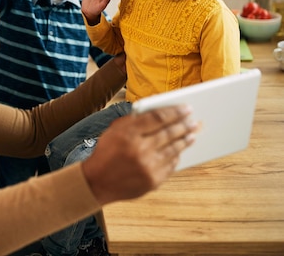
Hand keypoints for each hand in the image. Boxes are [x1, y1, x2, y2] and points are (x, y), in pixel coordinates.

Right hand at [82, 105, 196, 204]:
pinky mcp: (153, 181)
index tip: (186, 108)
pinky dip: (176, 156)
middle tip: (193, 121)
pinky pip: (171, 165)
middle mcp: (139, 149)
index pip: (157, 118)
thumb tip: (159, 114)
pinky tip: (180, 151)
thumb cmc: (106, 153)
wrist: (97, 182)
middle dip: (183, 125)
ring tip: (192, 134)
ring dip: (184, 140)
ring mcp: (148, 166)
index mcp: (128, 133)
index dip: (174, 112)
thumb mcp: (113, 131)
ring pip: (173, 149)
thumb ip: (133, 121)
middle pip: (168, 133)